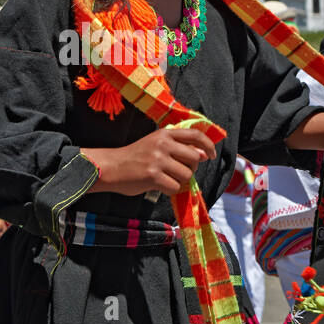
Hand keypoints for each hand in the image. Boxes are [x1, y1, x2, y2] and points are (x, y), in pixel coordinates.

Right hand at [84, 128, 216, 195]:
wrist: (111, 167)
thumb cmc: (135, 157)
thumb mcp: (156, 144)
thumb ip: (179, 147)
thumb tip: (205, 154)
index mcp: (165, 134)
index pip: (195, 135)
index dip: (208, 145)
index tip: (211, 155)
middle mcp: (163, 144)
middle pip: (195, 158)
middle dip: (191, 168)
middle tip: (178, 172)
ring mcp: (158, 160)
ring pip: (186, 175)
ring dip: (179, 181)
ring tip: (166, 179)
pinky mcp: (153, 176)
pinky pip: (175, 187)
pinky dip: (170, 190)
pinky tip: (159, 186)